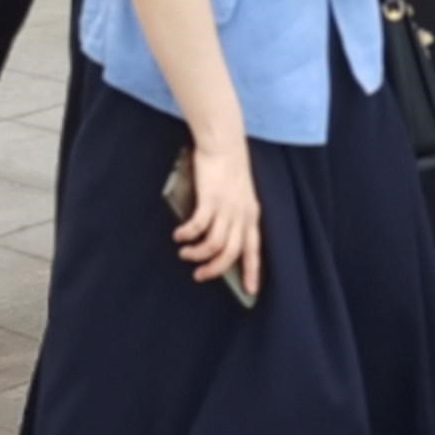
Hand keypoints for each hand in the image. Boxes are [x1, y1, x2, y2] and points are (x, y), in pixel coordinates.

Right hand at [175, 138, 263, 299]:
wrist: (224, 144)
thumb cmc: (229, 167)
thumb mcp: (240, 195)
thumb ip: (233, 214)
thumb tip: (217, 236)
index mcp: (251, 215)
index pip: (254, 249)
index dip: (253, 271)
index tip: (251, 291)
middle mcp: (241, 215)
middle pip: (231, 253)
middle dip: (214, 270)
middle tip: (200, 275)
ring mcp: (227, 208)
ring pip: (214, 245)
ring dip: (197, 254)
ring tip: (185, 253)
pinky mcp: (211, 199)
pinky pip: (198, 227)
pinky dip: (188, 235)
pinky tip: (180, 236)